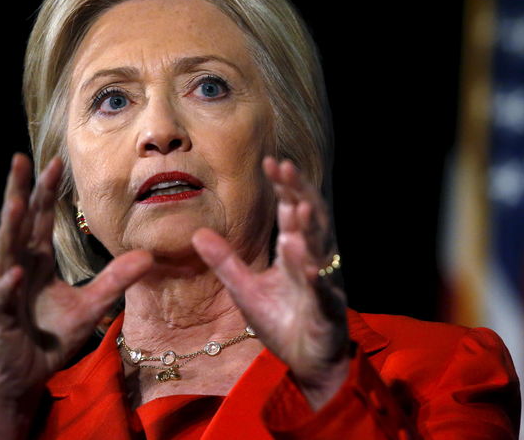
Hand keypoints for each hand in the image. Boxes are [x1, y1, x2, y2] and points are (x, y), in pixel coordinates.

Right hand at [0, 154, 152, 436]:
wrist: (26, 374)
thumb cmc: (50, 335)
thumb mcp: (91, 305)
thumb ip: (115, 279)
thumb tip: (149, 256)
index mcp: (38, 261)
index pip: (42, 220)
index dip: (47, 192)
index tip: (55, 161)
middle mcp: (18, 269)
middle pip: (19, 225)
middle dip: (20, 193)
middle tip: (21, 160)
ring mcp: (6, 291)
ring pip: (5, 254)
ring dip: (10, 228)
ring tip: (16, 202)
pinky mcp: (1, 318)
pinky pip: (4, 298)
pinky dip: (10, 284)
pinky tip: (18, 271)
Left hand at [192, 157, 348, 409]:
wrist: (307, 362)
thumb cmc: (282, 322)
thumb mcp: (245, 289)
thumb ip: (225, 261)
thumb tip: (197, 233)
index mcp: (294, 251)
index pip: (291, 211)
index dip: (284, 186)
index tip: (271, 161)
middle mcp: (312, 259)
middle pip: (310, 218)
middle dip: (299, 193)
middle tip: (286, 167)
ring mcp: (322, 282)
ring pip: (319, 249)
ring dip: (309, 228)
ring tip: (296, 206)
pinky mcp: (326, 309)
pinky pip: (321, 290)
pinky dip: (315, 277)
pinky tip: (306, 263)